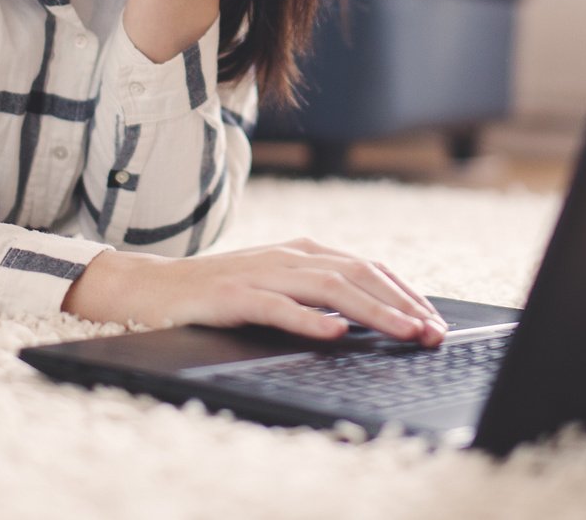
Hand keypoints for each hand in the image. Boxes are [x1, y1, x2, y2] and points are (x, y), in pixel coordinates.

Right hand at [60, 237, 449, 345]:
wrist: (153, 287)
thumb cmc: (221, 292)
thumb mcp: (278, 285)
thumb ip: (318, 293)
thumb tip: (368, 316)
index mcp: (305, 251)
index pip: (368, 267)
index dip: (405, 292)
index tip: (433, 320)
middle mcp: (289, 256)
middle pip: (358, 274)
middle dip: (401, 303)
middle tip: (432, 332)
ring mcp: (262, 273)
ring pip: (329, 288)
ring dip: (372, 311)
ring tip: (403, 331)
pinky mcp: (233, 295)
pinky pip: (277, 307)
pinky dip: (309, 320)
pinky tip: (334, 334)